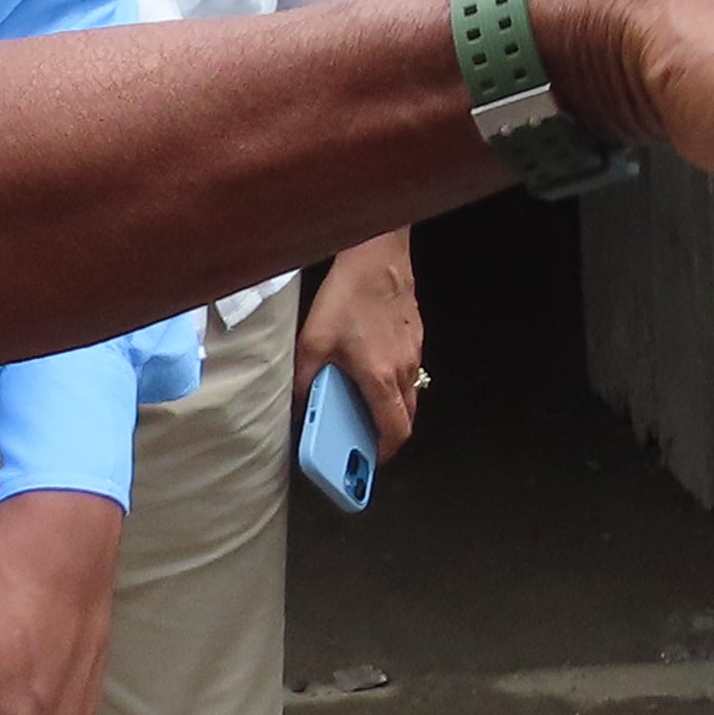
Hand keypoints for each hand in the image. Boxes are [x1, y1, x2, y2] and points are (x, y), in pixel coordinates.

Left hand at [299, 232, 426, 452]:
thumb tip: (298, 409)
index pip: (395, 430)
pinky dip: (393, 380)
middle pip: (407, 416)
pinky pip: (408, 369)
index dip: (384, 452)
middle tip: (363, 435)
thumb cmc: (347, 296)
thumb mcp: (312, 341)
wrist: (378, 255)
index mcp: (379, 377)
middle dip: (387, 432)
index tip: (369, 458)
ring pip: (408, 392)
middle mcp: (403, 369)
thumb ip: (304, 381)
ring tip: (362, 401)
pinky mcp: (415, 336)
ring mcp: (413, 352)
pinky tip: (370, 364)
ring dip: (390, 405)